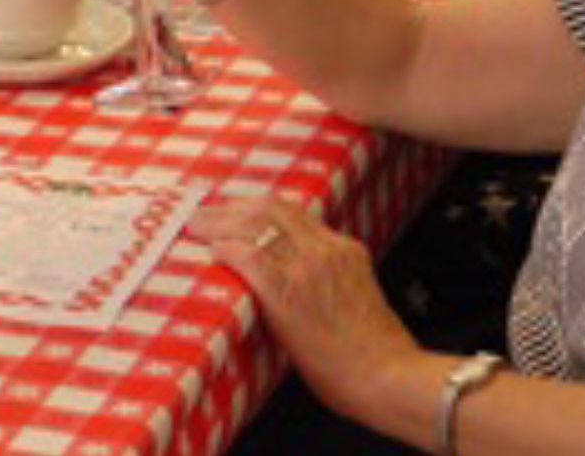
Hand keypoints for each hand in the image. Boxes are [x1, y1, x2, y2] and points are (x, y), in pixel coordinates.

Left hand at [188, 197, 423, 407]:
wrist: (388, 377)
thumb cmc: (375, 357)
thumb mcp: (355, 303)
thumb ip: (329, 286)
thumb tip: (297, 296)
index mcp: (346, 251)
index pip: (295, 215)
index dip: (260, 210)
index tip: (237, 214)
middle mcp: (326, 250)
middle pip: (270, 209)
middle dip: (233, 207)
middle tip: (206, 213)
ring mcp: (307, 266)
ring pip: (255, 224)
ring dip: (219, 222)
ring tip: (196, 226)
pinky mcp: (286, 291)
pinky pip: (247, 256)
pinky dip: (226, 249)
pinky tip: (212, 252)